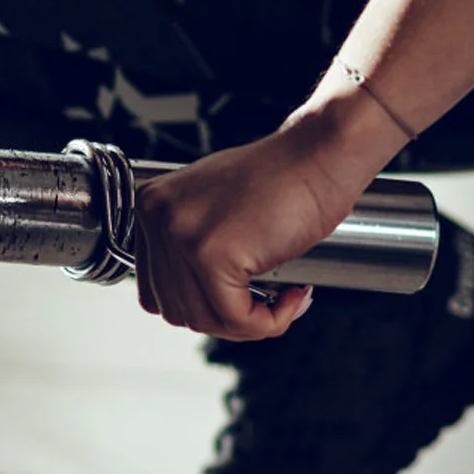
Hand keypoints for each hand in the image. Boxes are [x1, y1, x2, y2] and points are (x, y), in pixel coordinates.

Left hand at [132, 126, 370, 340]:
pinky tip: (292, 297)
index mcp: (151, 206)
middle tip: (268, 303)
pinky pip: (235, 317)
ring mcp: (181, 235)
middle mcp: (157, 218)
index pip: (156, 290)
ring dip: (249, 321)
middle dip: (226, 317)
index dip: (202, 304)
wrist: (323, 152)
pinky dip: (268, 321)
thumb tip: (191, 302)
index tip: (241, 297)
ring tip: (283, 299)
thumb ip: (191, 248)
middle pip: (176, 309)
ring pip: (204, 319)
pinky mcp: (212, 254)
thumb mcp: (215, 210)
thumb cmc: (284, 179)